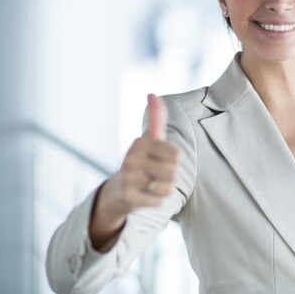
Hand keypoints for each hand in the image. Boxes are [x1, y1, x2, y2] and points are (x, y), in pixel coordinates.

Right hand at [89, 94, 179, 250]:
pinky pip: (159, 201)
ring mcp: (128, 177)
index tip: (161, 159)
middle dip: (169, 177)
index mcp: (140, 142)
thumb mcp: (150, 140)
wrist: (118, 190)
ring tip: (150, 185)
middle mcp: (131, 158)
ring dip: (163, 189)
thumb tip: (152, 93)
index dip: (174, 161)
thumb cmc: (142, 162)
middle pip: (174, 172)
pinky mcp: (127, 196)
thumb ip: (156, 118)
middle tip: (155, 175)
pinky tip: (145, 196)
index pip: (177, 155)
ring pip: (167, 188)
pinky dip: (156, 201)